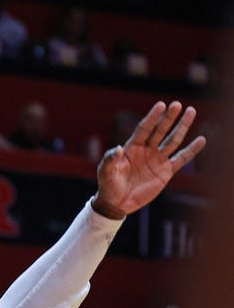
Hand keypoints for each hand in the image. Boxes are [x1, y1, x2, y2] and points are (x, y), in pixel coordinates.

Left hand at [94, 101, 205, 217]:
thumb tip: (118, 148)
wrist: (117, 203)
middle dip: (169, 118)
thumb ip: (110, 160)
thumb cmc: (108, 186)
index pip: (144, 129)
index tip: (161, 105)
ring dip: (182, 127)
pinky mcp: (166, 172)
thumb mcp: (105, 173)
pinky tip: (201, 139)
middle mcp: (146, 150)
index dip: (152, 117)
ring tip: (191, 111)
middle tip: (177, 104)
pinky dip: (191, 150)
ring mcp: (157, 160)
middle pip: (160, 131)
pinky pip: (181, 159)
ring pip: (173, 140)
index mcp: (132, 147)